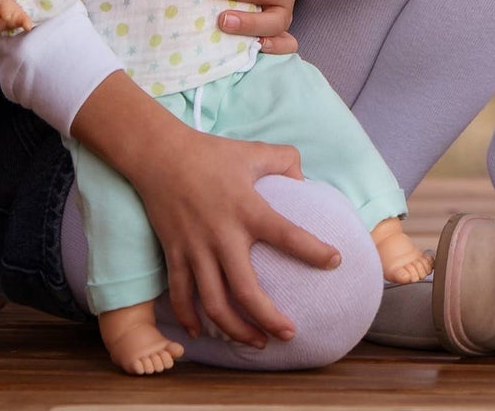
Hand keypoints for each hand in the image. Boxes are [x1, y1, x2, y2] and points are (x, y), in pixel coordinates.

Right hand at [70, 70, 340, 345]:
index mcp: (246, 209)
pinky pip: (181, 296)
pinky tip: (203, 333)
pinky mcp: (174, 255)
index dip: (313, 251)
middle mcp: (222, 235)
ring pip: (213, 304)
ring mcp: (195, 249)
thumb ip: (284, 161)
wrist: (159, 155)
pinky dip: (191, 318)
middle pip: (245, 290)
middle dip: (268, 318)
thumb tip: (304, 179)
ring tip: (256, 343)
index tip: (335, 262)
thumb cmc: (210, 153)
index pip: (286, 234)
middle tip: (289, 334)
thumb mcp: (253, 151)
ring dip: (235, 330)